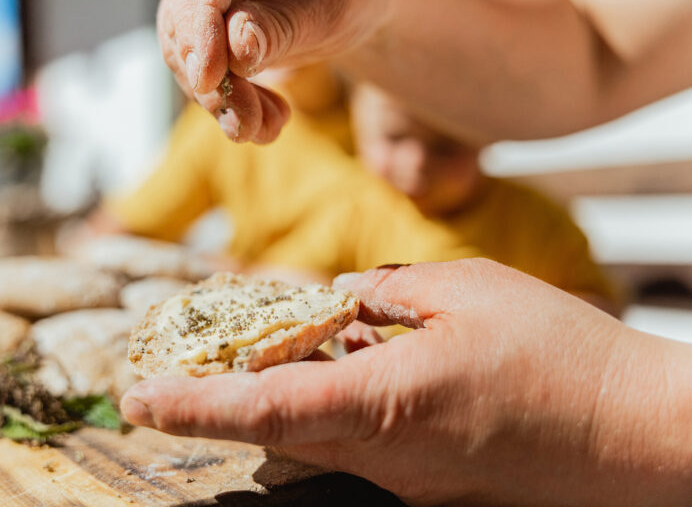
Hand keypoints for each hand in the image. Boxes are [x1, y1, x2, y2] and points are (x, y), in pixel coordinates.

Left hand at [121, 259, 691, 505]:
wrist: (640, 437)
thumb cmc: (562, 357)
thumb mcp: (469, 291)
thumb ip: (387, 295)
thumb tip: (342, 301)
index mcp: (387, 402)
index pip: (262, 411)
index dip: (191, 407)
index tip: (136, 400)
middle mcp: (385, 455)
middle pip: (270, 430)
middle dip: (212, 402)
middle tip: (172, 367)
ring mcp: (405, 479)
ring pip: (308, 438)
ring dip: (273, 399)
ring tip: (273, 348)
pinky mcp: (428, 484)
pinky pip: (354, 443)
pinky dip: (328, 405)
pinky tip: (350, 363)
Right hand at [158, 0, 393, 142]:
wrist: (357, 1)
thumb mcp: (330, 4)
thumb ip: (280, 27)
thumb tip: (235, 51)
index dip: (198, 26)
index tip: (210, 78)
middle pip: (183, 18)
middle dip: (214, 81)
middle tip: (249, 122)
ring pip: (185, 55)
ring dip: (224, 101)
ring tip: (267, 127)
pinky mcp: (200, 30)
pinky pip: (199, 74)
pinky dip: (231, 105)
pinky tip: (266, 123)